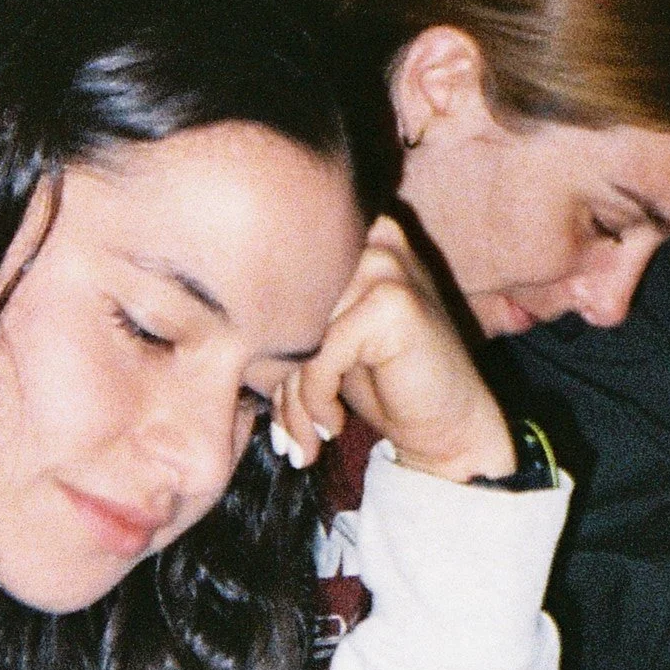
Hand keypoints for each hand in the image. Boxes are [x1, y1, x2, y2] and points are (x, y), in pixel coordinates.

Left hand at [273, 215, 516, 483]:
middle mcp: (373, 236)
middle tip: (285, 432)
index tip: (267, 399)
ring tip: (305, 437)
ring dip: (292, 398)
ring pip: (298, 334)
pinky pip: (319, 357)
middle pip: (285, 308)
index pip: (276, 283)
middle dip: (275, 378)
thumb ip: (288, 316)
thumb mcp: (328, 340)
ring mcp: (386, 264)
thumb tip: (219, 330)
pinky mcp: (392, 301)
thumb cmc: (384, 384)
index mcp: (356, 233)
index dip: (263, 344)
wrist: (450, 427)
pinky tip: (335, 424)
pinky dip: (316, 400)